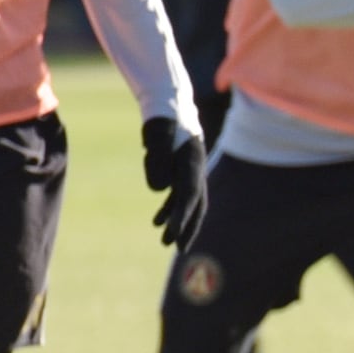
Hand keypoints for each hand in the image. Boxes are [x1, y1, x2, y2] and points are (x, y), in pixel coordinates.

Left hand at [143, 117, 209, 250]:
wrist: (169, 104)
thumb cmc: (163, 120)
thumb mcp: (156, 138)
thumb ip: (158, 162)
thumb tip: (160, 191)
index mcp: (193, 163)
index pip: (189, 196)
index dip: (181, 218)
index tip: (170, 236)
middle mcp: (195, 169)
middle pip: (196, 205)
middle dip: (188, 227)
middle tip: (178, 248)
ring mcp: (189, 171)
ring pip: (187, 203)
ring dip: (177, 221)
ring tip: (163, 240)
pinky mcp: (180, 170)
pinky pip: (178, 196)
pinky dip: (169, 209)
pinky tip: (156, 221)